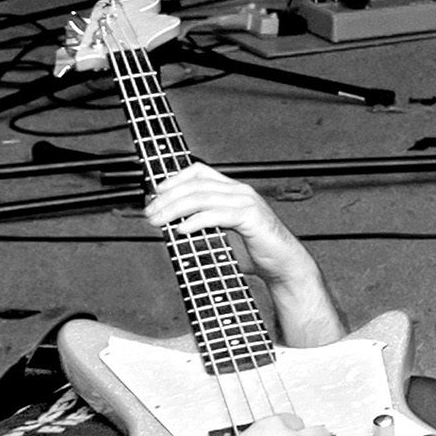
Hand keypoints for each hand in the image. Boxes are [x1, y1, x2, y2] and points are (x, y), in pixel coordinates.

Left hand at [147, 163, 290, 259]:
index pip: (200, 171)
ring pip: (202, 198)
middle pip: (196, 185)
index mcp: (234, 190)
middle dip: (167, 198)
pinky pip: (216, 215)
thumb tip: (173, 224)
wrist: (284, 264)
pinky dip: (195, 221)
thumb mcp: (225, 230)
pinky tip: (181, 230)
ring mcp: (247, 203)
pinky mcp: (251, 218)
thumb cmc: (256, 249)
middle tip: (150, 213)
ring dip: (174, 209)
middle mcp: (240, 191)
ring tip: (159, 221)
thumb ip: (204, 222)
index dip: (174, 179)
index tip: (156, 193)